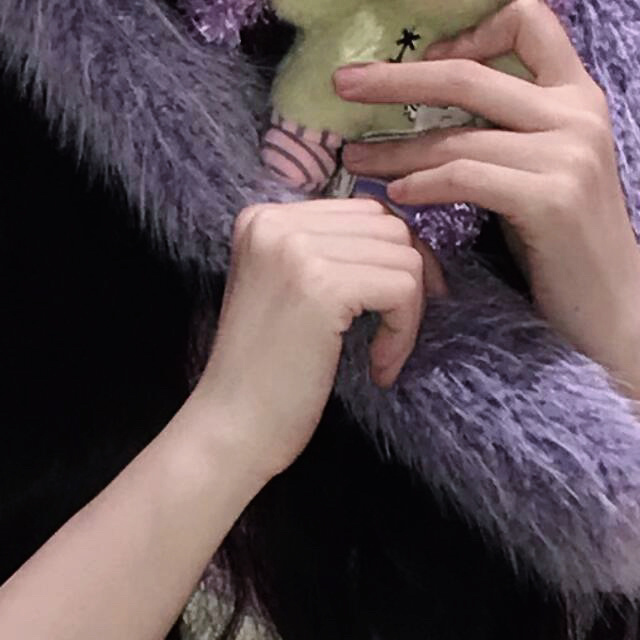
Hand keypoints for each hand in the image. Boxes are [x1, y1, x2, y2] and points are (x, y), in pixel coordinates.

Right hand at [186, 192, 442, 484]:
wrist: (231, 428)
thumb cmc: (266, 374)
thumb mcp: (289, 291)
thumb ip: (329, 253)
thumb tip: (407, 237)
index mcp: (262, 218)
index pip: (363, 211)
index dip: (390, 260)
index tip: (386, 311)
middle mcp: (274, 222)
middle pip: (388, 227)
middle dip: (408, 281)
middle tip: (395, 333)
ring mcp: (296, 249)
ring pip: (403, 256)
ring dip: (408, 312)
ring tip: (382, 355)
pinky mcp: (322, 285)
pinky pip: (403, 289)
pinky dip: (404, 331)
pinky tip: (379, 366)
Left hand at [336, 0, 639, 373]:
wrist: (614, 313)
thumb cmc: (564, 243)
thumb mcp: (545, 166)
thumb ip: (508, 125)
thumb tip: (426, 94)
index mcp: (578, 94)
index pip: (529, 18)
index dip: (470, 28)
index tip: (426, 58)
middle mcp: (579, 113)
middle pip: (469, 72)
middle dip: (396, 78)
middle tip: (342, 85)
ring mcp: (570, 155)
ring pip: (457, 136)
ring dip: (394, 148)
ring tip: (353, 158)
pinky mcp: (554, 199)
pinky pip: (467, 177)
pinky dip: (423, 184)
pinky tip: (396, 195)